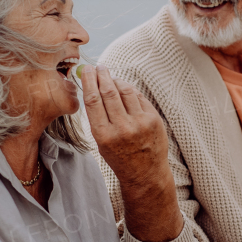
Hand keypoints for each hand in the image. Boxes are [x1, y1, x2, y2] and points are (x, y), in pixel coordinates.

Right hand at [81, 64, 168, 189]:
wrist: (145, 174)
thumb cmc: (119, 157)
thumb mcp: (101, 142)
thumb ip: (99, 117)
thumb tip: (95, 88)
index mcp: (103, 135)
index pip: (93, 100)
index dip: (89, 81)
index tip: (87, 71)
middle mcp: (122, 128)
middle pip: (109, 92)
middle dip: (102, 76)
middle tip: (99, 67)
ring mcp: (140, 123)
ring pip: (126, 91)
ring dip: (117, 81)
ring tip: (111, 77)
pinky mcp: (153, 120)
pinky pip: (139, 97)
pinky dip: (130, 90)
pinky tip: (125, 89)